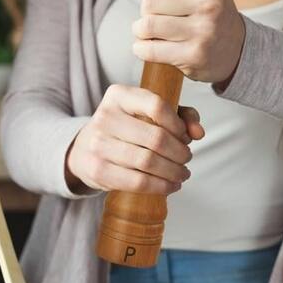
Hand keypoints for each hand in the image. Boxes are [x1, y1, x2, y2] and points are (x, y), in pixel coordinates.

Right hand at [65, 84, 203, 194]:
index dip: (178, 125)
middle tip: (186, 159)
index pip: (157, 106)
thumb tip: (198, 133)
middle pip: (156, 138)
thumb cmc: (125, 129)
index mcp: (118, 95)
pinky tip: (170, 185)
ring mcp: (98, 144)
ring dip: (173, 172)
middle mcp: (105, 117)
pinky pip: (137, 182)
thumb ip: (180, 115)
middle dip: (179, 153)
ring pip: (148, 162)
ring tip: (182, 174)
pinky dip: (160, 186)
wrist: (84, 149)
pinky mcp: (98, 170)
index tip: (185, 136)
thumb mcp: (147, 112)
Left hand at [123, 0, 244, 84]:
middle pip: (149, 2)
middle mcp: (210, 0)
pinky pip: (150, 50)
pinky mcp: (195, 55)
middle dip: (147, 11)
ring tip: (149, 33)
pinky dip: (141, 49)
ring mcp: (204, 29)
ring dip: (140, 31)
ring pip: (147, 26)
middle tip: (160, 18)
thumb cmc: (203, 10)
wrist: (235, 48)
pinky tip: (148, 47)